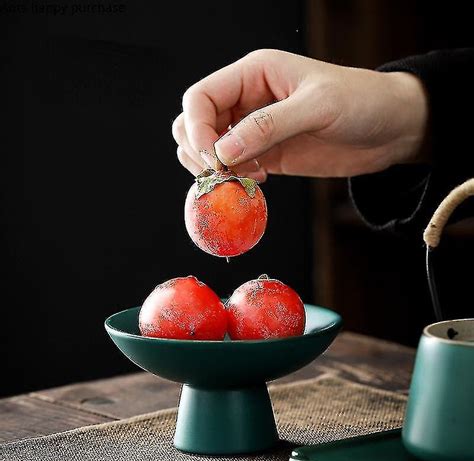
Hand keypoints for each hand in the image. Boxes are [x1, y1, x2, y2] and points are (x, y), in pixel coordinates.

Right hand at [172, 49, 427, 180]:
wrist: (389, 129)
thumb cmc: (360, 102)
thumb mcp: (317, 106)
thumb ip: (268, 126)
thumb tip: (223, 152)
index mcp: (253, 74)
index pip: (200, 98)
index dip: (197, 129)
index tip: (214, 158)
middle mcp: (247, 100)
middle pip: (195, 124)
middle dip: (199, 150)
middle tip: (222, 173)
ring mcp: (254, 130)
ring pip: (210, 149)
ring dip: (214, 168)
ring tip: (241, 178)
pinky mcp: (266, 155)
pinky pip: (233, 168)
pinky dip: (233, 179)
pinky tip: (256, 182)